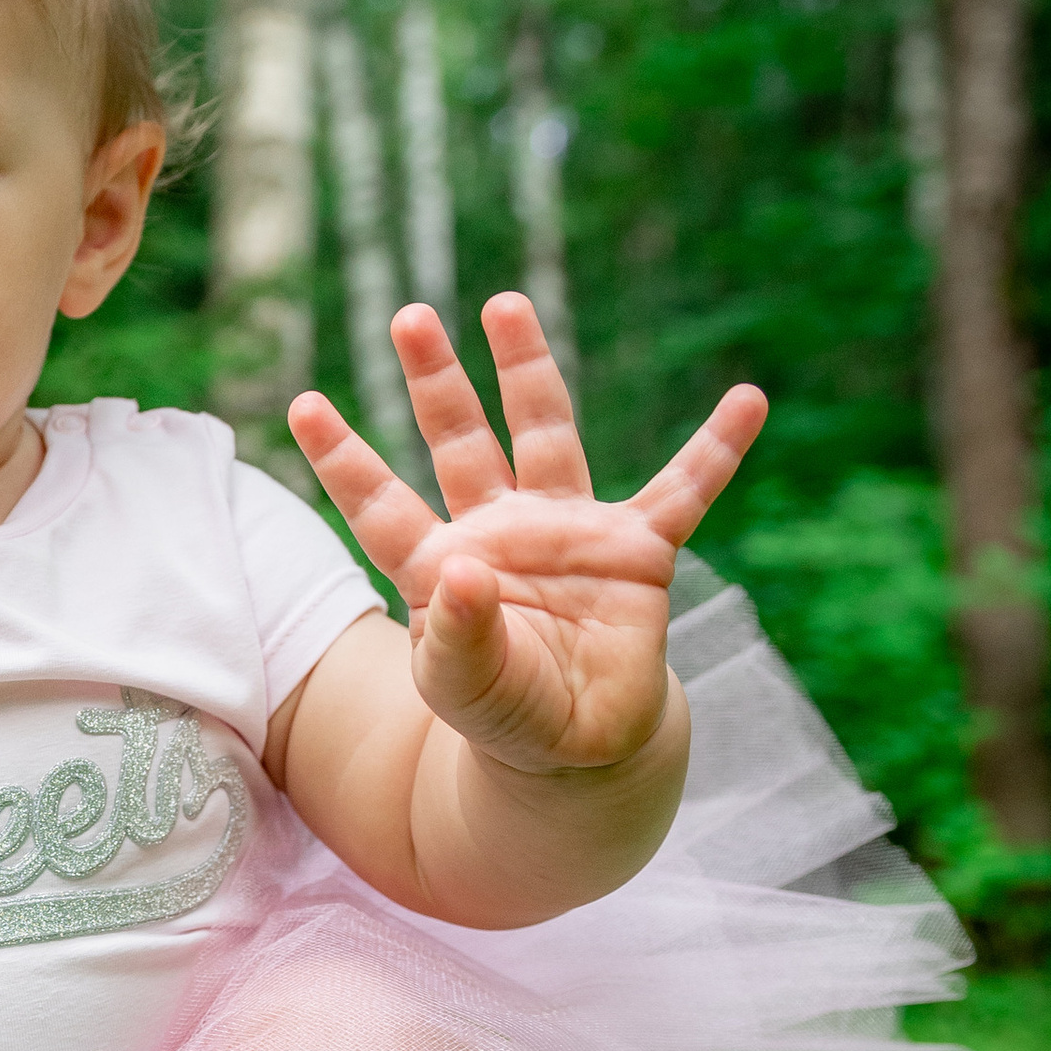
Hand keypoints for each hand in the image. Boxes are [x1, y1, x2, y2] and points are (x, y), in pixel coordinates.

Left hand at [288, 296, 765, 777]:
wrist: (578, 748)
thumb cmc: (506, 713)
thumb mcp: (464, 688)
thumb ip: (457, 635)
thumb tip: (459, 568)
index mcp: (439, 565)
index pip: (379, 504)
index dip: (343, 457)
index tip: (302, 402)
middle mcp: (498, 531)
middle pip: (458, 440)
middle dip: (434, 380)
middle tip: (408, 316)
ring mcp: (567, 532)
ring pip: (546, 434)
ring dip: (527, 370)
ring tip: (505, 302)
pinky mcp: (636, 553)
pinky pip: (684, 492)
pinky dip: (716, 450)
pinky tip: (748, 400)